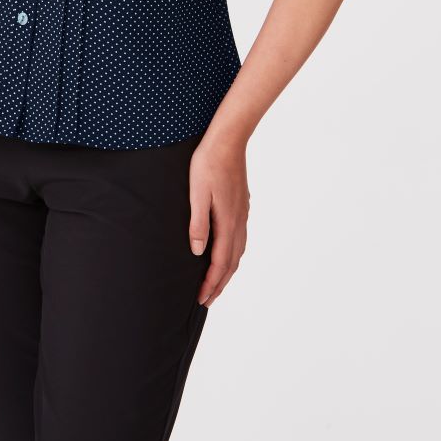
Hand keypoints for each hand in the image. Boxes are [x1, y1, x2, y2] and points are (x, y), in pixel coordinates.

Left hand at [188, 132, 249, 307]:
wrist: (228, 140)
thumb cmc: (208, 163)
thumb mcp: (197, 193)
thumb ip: (198, 223)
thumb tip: (198, 252)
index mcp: (227, 221)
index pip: (219, 262)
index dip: (211, 283)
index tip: (202, 299)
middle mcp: (238, 221)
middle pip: (232, 262)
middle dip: (220, 283)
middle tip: (207, 300)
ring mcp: (243, 213)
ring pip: (238, 251)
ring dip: (228, 270)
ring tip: (217, 282)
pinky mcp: (242, 205)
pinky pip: (240, 238)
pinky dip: (233, 254)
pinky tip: (228, 251)